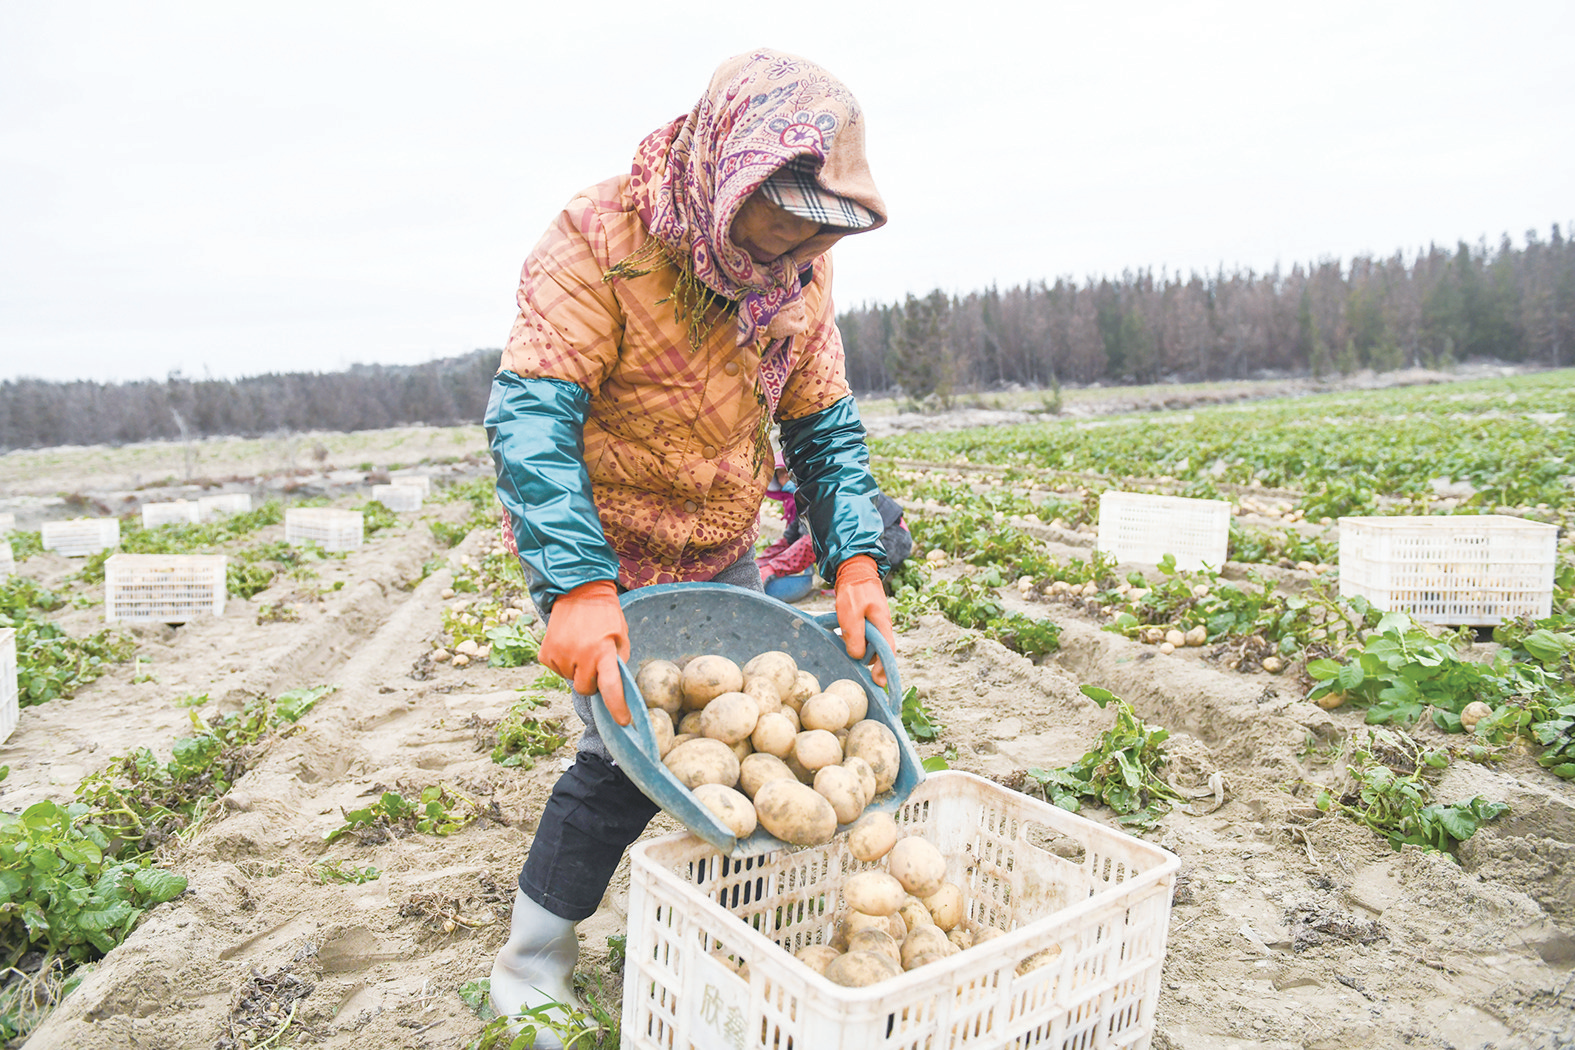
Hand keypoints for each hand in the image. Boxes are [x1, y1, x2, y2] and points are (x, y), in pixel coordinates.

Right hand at [538, 580, 631, 724]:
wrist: (579, 591)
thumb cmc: (605, 616)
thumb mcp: (621, 637)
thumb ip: (618, 662)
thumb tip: (615, 688)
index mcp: (603, 651)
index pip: (611, 688)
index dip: (618, 708)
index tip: (624, 723)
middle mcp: (580, 655)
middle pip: (586, 688)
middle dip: (592, 681)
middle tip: (595, 661)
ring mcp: (560, 654)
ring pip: (570, 680)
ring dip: (578, 669)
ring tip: (582, 646)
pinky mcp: (545, 653)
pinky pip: (557, 671)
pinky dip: (564, 663)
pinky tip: (569, 645)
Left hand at [834, 554, 895, 686]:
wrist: (854, 570)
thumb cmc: (853, 591)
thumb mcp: (850, 613)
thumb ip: (855, 635)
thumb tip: (858, 656)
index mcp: (883, 624)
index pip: (888, 652)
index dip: (885, 669)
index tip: (879, 683)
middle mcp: (883, 626)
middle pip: (880, 652)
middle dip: (872, 663)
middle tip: (860, 673)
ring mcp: (876, 624)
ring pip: (872, 645)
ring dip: (862, 651)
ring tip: (848, 652)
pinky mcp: (868, 621)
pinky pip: (865, 637)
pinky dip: (857, 642)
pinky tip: (845, 640)